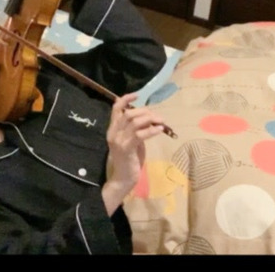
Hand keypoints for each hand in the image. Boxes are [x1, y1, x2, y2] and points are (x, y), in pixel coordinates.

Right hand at [101, 93, 165, 215]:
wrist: (123, 179)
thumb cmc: (129, 160)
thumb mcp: (132, 141)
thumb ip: (136, 130)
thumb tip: (149, 118)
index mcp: (113, 129)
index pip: (116, 108)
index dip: (126, 99)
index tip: (138, 95)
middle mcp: (113, 133)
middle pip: (128, 113)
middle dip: (145, 111)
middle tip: (157, 117)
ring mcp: (119, 141)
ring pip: (134, 122)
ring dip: (150, 119)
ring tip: (161, 122)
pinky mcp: (126, 149)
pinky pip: (140, 135)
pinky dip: (151, 130)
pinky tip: (160, 129)